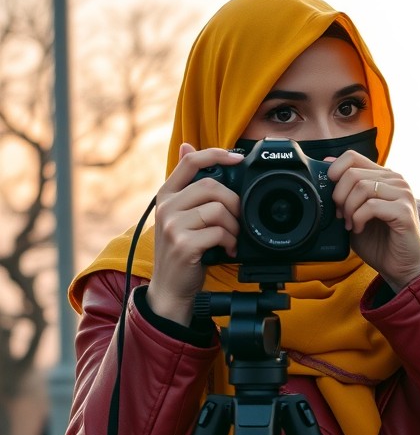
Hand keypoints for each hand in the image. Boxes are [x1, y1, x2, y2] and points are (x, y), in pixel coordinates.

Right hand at [146, 143, 243, 323]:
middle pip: (211, 186)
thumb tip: (187, 146)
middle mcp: (166, 207)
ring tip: (232, 238)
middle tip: (238, 219)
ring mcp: (172, 226)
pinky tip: (227, 250)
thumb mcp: (179, 214)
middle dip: (234, 202)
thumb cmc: (181, 250)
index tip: (238, 158)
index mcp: (166, 195)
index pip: (190, 161)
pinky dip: (231, 242)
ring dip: (234, 226)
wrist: (170, 288)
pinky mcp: (183, 244)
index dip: (217, 154)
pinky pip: (219, 232)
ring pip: (218, 210)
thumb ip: (186, 185)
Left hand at [326, 151, 419, 291]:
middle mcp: (396, 181)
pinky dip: (359, 219)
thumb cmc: (379, 241)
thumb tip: (326, 164)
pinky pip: (371, 206)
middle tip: (341, 216)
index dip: (335, 172)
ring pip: (362, 188)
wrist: (400, 267)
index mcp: (383, 177)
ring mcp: (403, 194)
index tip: (332, 194)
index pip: (352, 157)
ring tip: (351, 224)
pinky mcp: (404, 210)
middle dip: (339, 197)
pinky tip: (360, 229)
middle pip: (353, 174)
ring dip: (349, 209)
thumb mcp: (354, 212)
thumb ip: (344, 190)